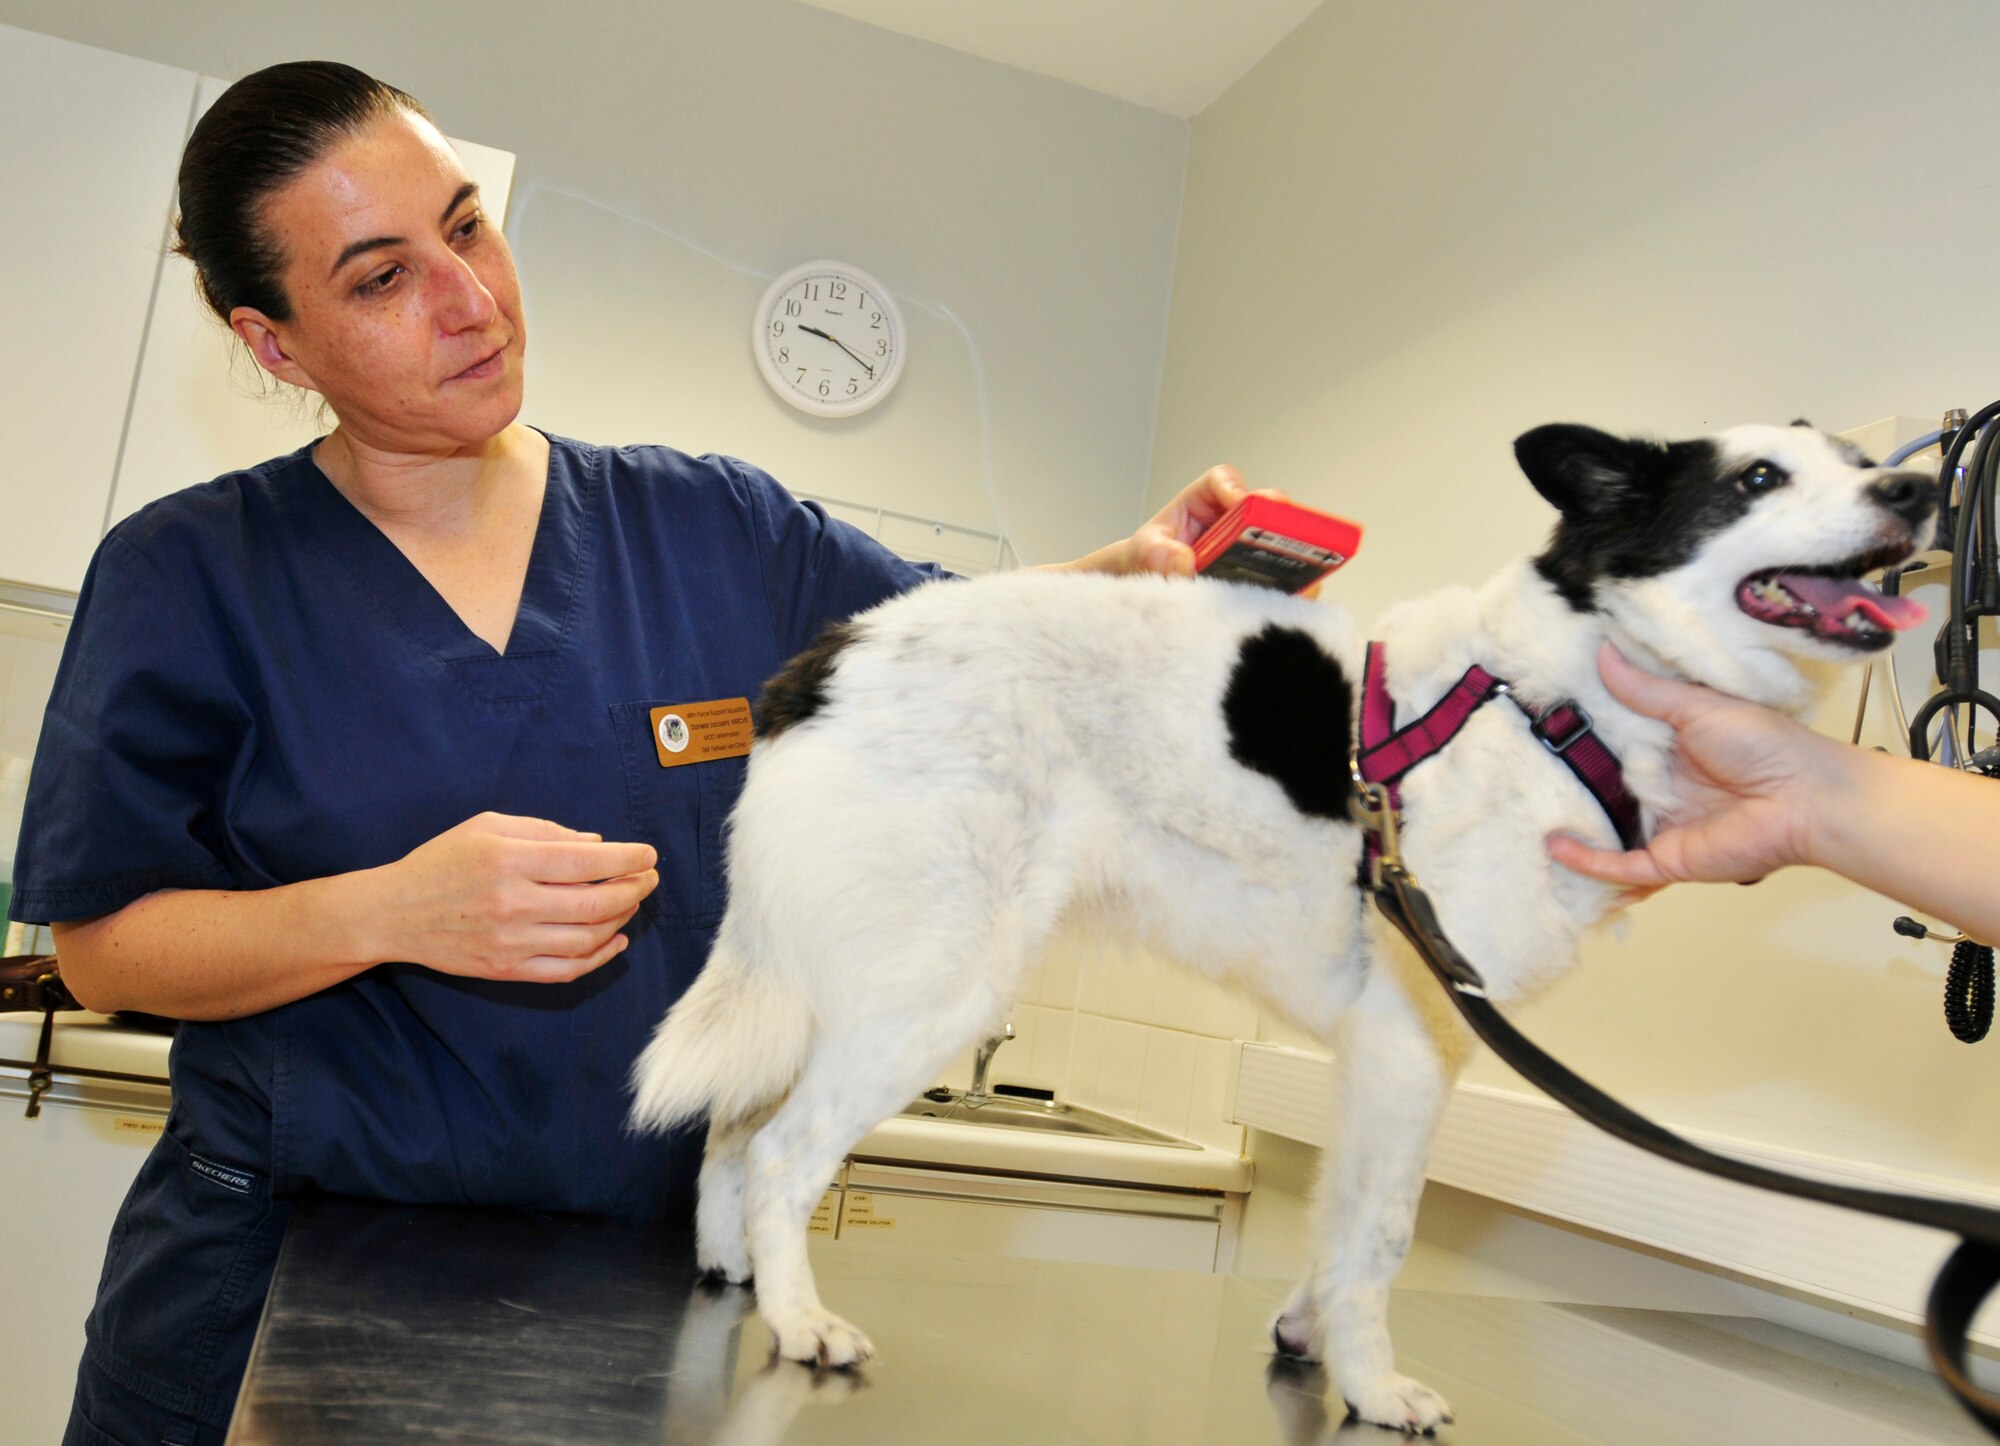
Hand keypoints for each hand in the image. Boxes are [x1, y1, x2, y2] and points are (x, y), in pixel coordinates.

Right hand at [367, 812, 658, 981]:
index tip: (648, 855)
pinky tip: (614, 939)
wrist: (394, 913)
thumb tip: (597, 846)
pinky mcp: (507, 970)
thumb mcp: (488, 827)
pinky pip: (567, 970)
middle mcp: (513, 903)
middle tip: (649, 879)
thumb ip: (545, 831)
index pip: (587, 863)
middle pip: (596, 904)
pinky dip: (599, 957)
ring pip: (588, 938)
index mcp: (510, 861)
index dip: (628, 860)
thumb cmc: (442, 861)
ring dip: (621, 920)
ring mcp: (511, 942)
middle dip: (634, 890)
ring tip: (630, 903)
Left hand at [1057, 465, 1321, 594]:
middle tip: (1281, 538)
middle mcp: (1234, 519)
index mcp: (1204, 500)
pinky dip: (1291, 589)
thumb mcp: (1143, 551)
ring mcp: (1251, 547)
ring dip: (1292, 556)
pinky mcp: (1260, 577)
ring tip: (1294, 574)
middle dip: (1278, 520)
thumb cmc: (1149, 557)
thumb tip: (1184, 563)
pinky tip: (1292, 600)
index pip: (1223, 481)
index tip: (1239, 503)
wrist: (1148, 584)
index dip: (1235, 488)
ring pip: (1283, 543)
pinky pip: (1284, 579)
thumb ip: (1156, 553)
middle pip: (1267, 508)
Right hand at [1546, 645, 1835, 889]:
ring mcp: (1662, 826)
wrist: (1808, 797)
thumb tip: (1604, 654)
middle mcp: (1661, 788)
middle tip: (1515, 763)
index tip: (1538, 717)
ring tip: (1522, 811)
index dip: (1580, 733)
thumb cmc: (1767, 745)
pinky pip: (1619, 866)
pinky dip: (1586, 861)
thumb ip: (1647, 690)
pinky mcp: (1667, 859)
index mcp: (1670, 749)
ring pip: (1605, 830)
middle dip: (1566, 781)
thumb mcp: (1698, 706)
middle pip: (1603, 787)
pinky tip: (1554, 847)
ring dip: (1571, 825)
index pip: (1614, 742)